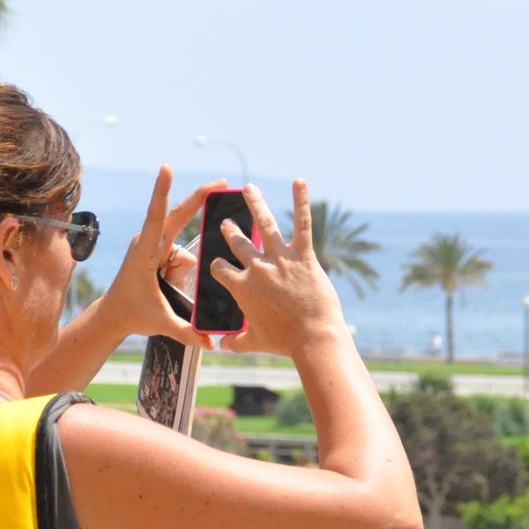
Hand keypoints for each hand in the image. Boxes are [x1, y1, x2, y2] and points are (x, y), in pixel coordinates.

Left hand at [99, 167, 223, 347]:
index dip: (162, 192)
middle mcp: (148, 243)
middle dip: (200, 200)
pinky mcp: (156, 250)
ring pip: (182, 250)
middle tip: (224, 183)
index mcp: (145, 253)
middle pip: (178, 216)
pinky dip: (179, 270)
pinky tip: (166, 284)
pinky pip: (179, 256)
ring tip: (164, 289)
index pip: (157, 217)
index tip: (166, 168)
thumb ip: (187, 332)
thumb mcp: (161, 323)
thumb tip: (211, 343)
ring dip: (180, 271)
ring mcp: (152, 245)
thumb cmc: (132, 315)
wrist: (113, 314)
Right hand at [210, 180, 347, 356]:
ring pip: (264, 224)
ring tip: (249, 189)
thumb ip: (236, 342)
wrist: (312, 337)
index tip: (216, 264)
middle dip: (230, 231)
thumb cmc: (283, 342)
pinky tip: (300, 182)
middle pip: (238, 242)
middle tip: (227, 223)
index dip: (216, 266)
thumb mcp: (254, 342)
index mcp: (241, 287)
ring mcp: (280, 259)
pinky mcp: (304, 256)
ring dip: (255, 204)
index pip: (220, 269)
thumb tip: (222, 346)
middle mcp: (257, 268)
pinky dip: (302, 201)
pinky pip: (302, 224)